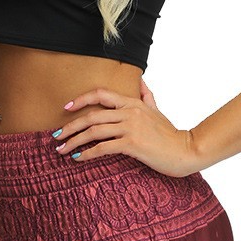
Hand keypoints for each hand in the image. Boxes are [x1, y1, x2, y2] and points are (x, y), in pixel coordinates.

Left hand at [53, 79, 200, 177]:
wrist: (185, 150)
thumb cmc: (170, 134)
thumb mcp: (157, 110)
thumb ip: (146, 96)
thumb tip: (141, 82)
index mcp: (133, 102)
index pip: (101, 94)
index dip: (81, 99)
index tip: (66, 107)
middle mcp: (129, 112)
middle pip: (91, 115)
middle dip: (70, 126)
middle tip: (56, 136)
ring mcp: (130, 127)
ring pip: (94, 131)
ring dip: (73, 141)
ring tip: (61, 150)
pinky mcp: (132, 144)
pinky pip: (103, 147)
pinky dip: (87, 153)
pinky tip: (77, 159)